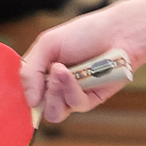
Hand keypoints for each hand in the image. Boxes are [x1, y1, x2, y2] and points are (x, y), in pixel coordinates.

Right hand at [23, 4, 141, 122]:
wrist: (118, 32)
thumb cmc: (85, 33)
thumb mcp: (48, 43)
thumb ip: (30, 70)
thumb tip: (30, 101)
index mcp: (43, 73)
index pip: (26, 93)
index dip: (26, 93)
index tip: (29, 86)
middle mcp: (56, 87)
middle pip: (39, 108)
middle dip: (43, 92)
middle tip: (53, 70)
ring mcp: (73, 95)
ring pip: (54, 113)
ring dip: (56, 93)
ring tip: (63, 71)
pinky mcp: (90, 100)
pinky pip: (75, 106)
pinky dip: (72, 90)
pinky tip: (76, 75)